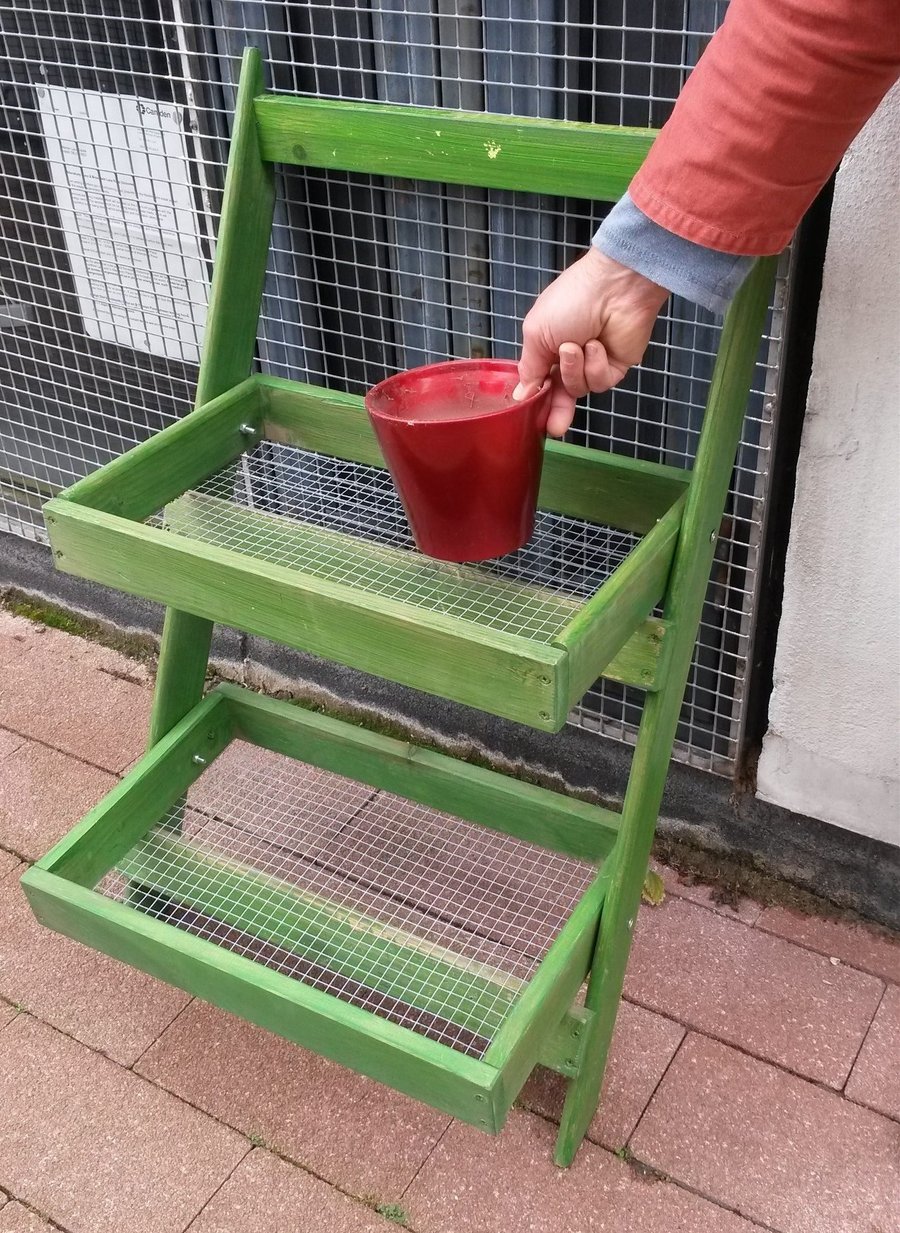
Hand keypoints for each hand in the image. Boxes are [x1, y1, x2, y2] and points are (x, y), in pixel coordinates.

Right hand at [514, 248, 669, 436]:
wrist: (615, 287)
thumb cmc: (573, 299)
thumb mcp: (537, 333)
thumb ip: (529, 368)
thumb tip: (521, 394)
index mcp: (547, 346)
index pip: (540, 382)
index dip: (536, 400)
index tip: (530, 416)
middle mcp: (570, 357)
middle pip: (561, 395)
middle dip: (557, 411)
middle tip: (554, 427)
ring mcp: (594, 362)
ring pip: (579, 388)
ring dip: (575, 369)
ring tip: (578, 344)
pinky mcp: (615, 367)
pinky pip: (600, 382)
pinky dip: (596, 365)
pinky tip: (597, 345)